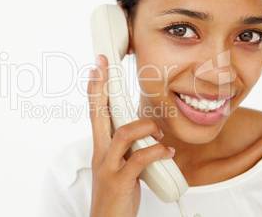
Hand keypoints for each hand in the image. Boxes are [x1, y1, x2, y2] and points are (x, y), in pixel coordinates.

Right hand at [87, 54, 174, 216]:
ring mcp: (108, 167)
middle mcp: (100, 153)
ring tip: (158, 132)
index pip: (95, 112)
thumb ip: (129, 148)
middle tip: (102, 66)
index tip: (98, 69)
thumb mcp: (120, 166)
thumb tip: (146, 135)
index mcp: (101, 148)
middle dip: (101, 88)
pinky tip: (166, 152)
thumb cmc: (116, 194)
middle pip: (97, 114)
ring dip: (144, 127)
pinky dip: (156, 152)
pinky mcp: (119, 181)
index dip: (96, 90)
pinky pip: (139, 160)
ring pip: (122, 134)